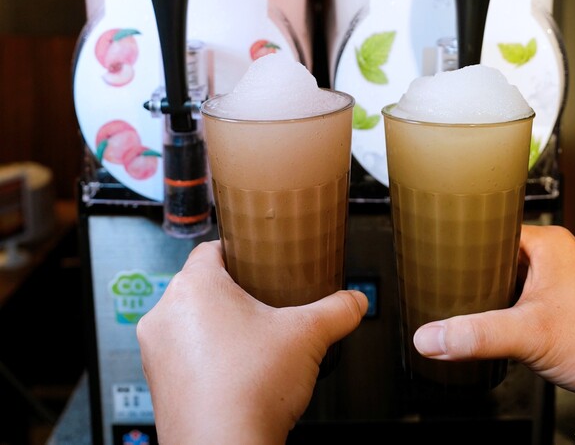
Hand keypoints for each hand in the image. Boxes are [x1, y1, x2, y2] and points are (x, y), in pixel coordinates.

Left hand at [136, 240, 367, 444]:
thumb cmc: (252, 389)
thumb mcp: (307, 336)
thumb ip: (336, 310)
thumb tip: (355, 301)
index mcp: (195, 285)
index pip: (211, 249)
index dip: (236, 251)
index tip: (255, 260)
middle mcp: (165, 312)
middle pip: (199, 286)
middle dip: (230, 294)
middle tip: (261, 304)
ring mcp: (156, 351)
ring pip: (187, 322)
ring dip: (213, 327)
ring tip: (248, 341)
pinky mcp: (156, 385)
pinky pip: (180, 356)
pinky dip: (202, 358)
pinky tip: (232, 372)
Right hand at [413, 224, 574, 414]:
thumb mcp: (529, 335)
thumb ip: (476, 335)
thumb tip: (430, 337)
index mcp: (548, 243)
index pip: (490, 229)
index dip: (462, 242)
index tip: (435, 251)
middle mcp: (555, 256)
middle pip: (496, 256)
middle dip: (472, 275)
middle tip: (444, 286)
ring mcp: (560, 281)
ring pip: (509, 279)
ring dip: (490, 295)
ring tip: (463, 306)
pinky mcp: (562, 306)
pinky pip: (522, 299)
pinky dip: (506, 311)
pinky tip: (492, 325)